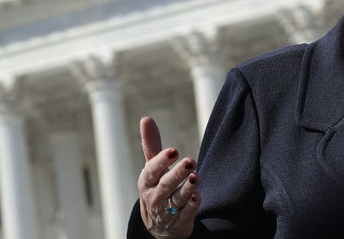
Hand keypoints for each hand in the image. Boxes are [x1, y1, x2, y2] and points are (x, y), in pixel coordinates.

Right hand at [138, 116, 200, 238]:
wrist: (159, 225)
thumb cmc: (156, 186)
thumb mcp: (152, 167)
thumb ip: (151, 144)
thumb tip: (145, 118)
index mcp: (146, 181)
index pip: (152, 171)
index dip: (161, 162)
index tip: (173, 151)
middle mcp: (154, 197)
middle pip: (166, 185)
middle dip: (177, 174)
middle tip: (190, 160)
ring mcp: (166, 212)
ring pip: (177, 200)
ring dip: (187, 188)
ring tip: (196, 177)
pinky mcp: (179, 223)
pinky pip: (185, 215)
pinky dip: (191, 207)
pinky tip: (198, 197)